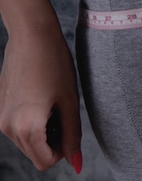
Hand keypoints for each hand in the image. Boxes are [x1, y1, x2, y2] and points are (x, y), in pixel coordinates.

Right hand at [0, 19, 81, 172]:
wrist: (32, 35)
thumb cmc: (55, 64)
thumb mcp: (70, 101)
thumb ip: (73, 135)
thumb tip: (76, 164)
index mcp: (26, 127)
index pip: (45, 162)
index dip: (64, 151)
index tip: (71, 128)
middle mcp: (7, 127)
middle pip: (35, 154)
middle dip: (53, 141)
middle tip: (64, 111)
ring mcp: (0, 117)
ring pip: (26, 141)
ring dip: (43, 131)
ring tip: (53, 101)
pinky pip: (18, 127)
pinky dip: (32, 121)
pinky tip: (42, 95)